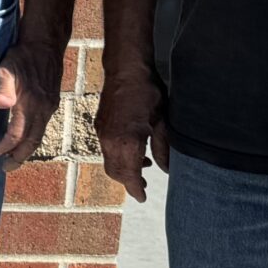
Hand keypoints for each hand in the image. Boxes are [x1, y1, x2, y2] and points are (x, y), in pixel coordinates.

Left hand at [0, 44, 62, 168]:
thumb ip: (3, 88)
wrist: (45, 43)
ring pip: (39, 135)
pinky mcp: (52, 102)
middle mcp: (43, 109)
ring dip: (26, 149)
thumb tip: (0, 105)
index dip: (6, 146)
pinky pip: (43, 126)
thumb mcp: (6, 69)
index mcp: (31, 104)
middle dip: (19, 157)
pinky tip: (24, 138)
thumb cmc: (21, 56)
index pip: (18, 134)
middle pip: (32, 141)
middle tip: (6, 169)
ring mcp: (50, 106)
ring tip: (14, 158)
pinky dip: (33, 137)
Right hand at [96, 71, 169, 202]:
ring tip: (143, 165)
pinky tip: (133, 148)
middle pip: (115, 173)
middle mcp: (110, 141)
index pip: (129, 176)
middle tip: (143, 185)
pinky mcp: (100, 126)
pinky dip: (118, 156)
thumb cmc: (147, 92)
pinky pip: (106, 149)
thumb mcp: (163, 122)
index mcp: (127, 142)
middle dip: (128, 182)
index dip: (136, 189)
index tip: (142, 197)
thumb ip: (164, 148)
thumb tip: (168, 168)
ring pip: (109, 162)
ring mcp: (102, 133)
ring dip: (123, 169)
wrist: (125, 70)